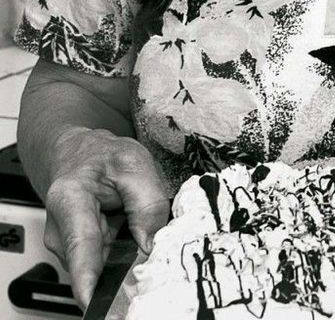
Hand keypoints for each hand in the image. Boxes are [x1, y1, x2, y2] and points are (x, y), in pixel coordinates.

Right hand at [43, 127, 168, 308]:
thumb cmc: (100, 156)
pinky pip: (102, 262)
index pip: (80, 246)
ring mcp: (65, 245)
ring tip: (129, 221)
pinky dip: (117, 252)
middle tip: (144, 234)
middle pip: (97, 262)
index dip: (89, 279)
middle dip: (123, 261)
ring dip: (122, 253)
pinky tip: (121, 230)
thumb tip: (150, 243)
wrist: (77, 154)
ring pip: (102, 265)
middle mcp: (60, 229)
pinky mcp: (75, 253)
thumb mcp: (134, 163)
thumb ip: (147, 201)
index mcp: (70, 199)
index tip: (96, 302)